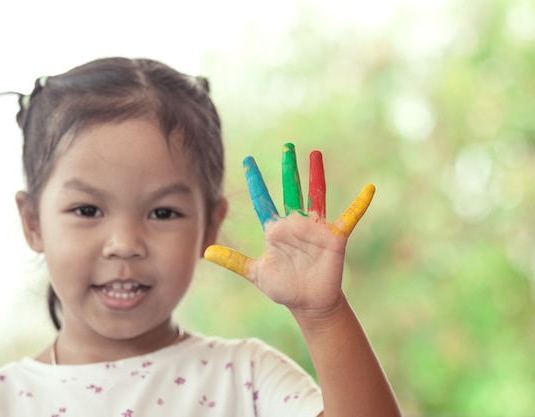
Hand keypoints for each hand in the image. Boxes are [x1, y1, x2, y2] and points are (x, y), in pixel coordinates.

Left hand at [204, 143, 374, 314]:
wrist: (307, 303)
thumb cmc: (283, 287)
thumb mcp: (255, 273)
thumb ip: (233, 261)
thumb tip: (205, 253)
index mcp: (275, 229)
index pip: (263, 199)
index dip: (255, 181)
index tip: (247, 160)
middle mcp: (295, 223)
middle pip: (290, 190)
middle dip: (288, 168)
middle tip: (287, 146)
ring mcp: (315, 228)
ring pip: (316, 196)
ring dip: (316, 176)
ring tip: (315, 155)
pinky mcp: (334, 237)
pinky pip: (350, 217)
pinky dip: (360, 204)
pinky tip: (369, 189)